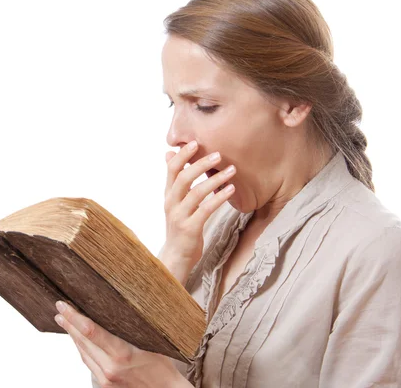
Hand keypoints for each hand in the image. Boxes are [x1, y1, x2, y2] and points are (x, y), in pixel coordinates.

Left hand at [54, 300, 186, 386]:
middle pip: (82, 341)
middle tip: (60, 308)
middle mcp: (109, 368)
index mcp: (121, 354)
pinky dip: (82, 349)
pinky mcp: (104, 385)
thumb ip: (130, 328)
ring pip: (82, 353)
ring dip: (72, 336)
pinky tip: (78, 340)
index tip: (64, 305)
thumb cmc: (161, 366)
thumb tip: (114, 307)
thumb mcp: (149, 341)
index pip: (90, 331)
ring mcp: (105, 379)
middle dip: (69, 323)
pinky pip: (88, 363)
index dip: (74, 317)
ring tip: (65, 321)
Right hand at [164, 140, 236, 258]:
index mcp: (168, 195)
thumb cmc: (180, 226)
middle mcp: (171, 203)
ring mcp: (179, 217)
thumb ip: (174, 180)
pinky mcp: (190, 229)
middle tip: (218, 154)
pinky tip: (231, 190)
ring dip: (215, 179)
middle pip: (183, 178)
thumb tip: (169, 153)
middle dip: (200, 164)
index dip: (182, 155)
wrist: (175, 257)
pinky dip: (219, 198)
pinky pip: (206, 210)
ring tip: (232, 170)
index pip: (171, 170)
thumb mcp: (174, 202)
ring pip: (196, 193)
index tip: (195, 142)